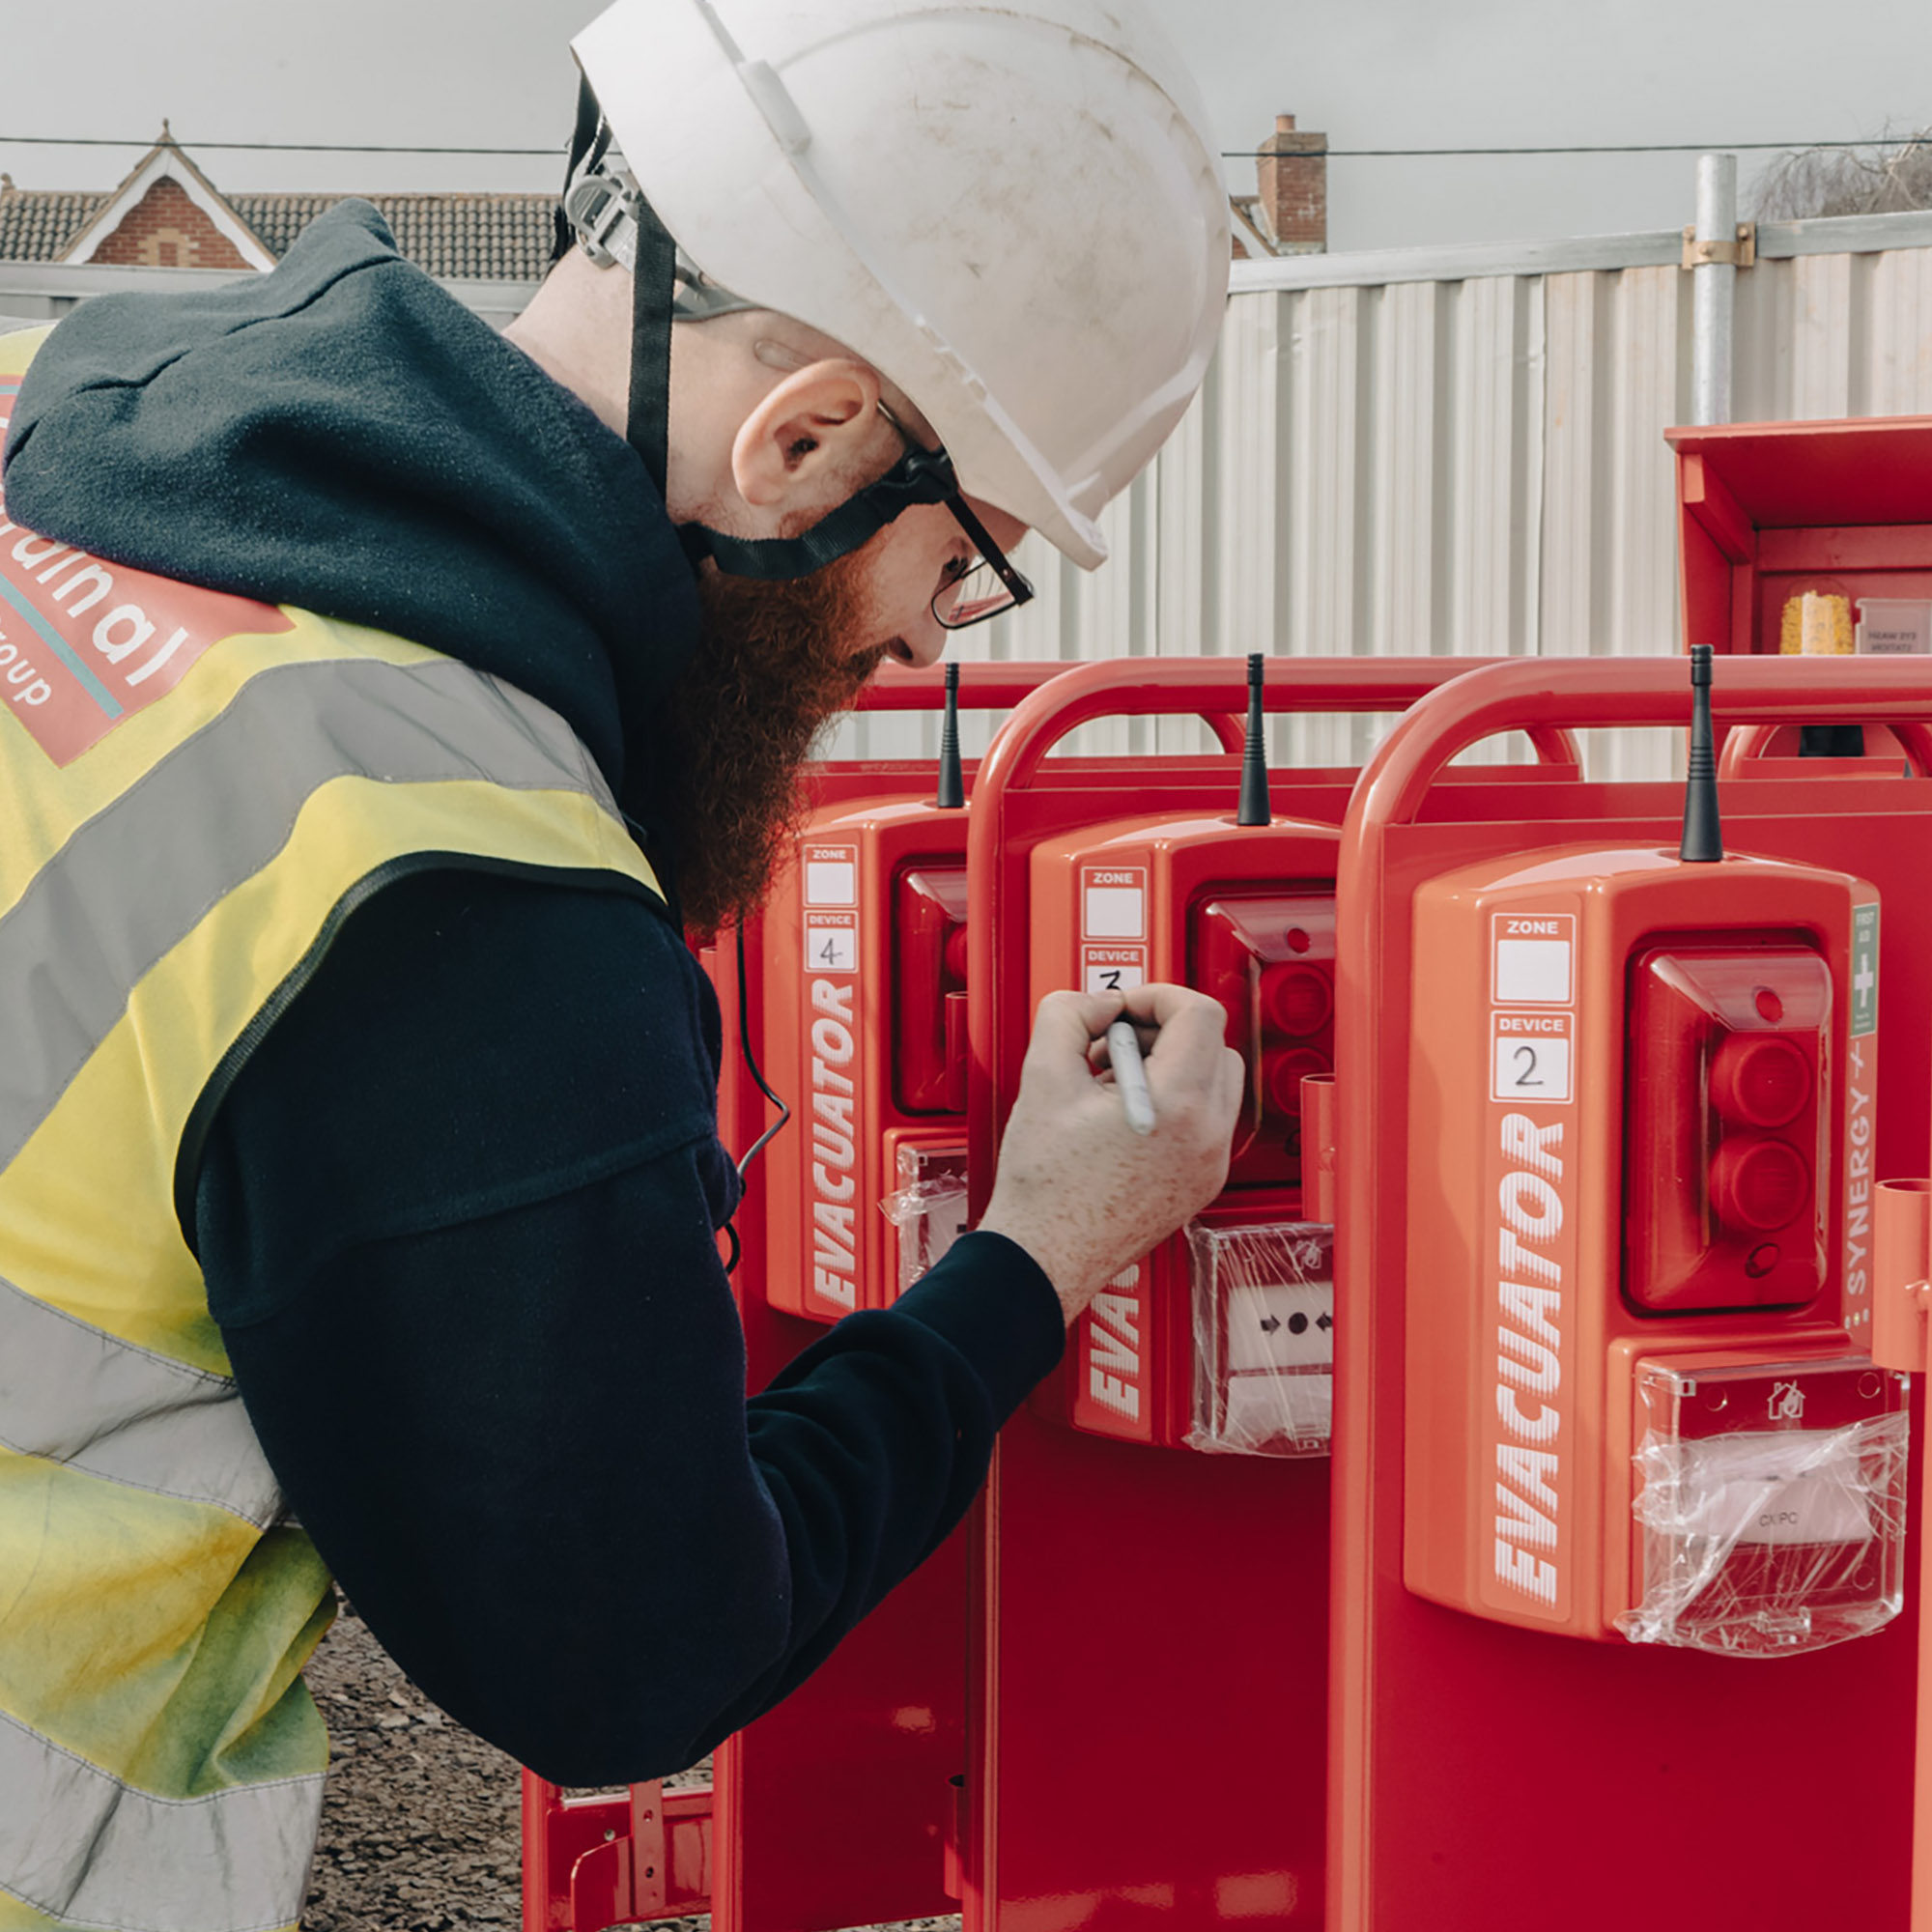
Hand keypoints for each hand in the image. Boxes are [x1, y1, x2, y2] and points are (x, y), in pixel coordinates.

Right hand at [977, 984, 1244, 1324]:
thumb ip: (1068, 1016)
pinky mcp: (1199, 1185)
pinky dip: (1171, 1103)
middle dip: (1162, 1031)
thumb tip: (1095, 1004)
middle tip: (1113, 1042)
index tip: (1121, 1008)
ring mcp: (1209, 1165)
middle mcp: (1209, 1137)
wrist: (1044, 1258)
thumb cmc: (1045, 1189)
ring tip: (1111, 1082)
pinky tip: (1119, 1117)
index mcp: (1181, 1106)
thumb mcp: (1044, 1078)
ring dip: (1168, 1066)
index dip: (1156, 996)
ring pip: (1214, 1083)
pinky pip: (1204, 1122)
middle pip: (1215, 1045)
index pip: (1200, 1014)